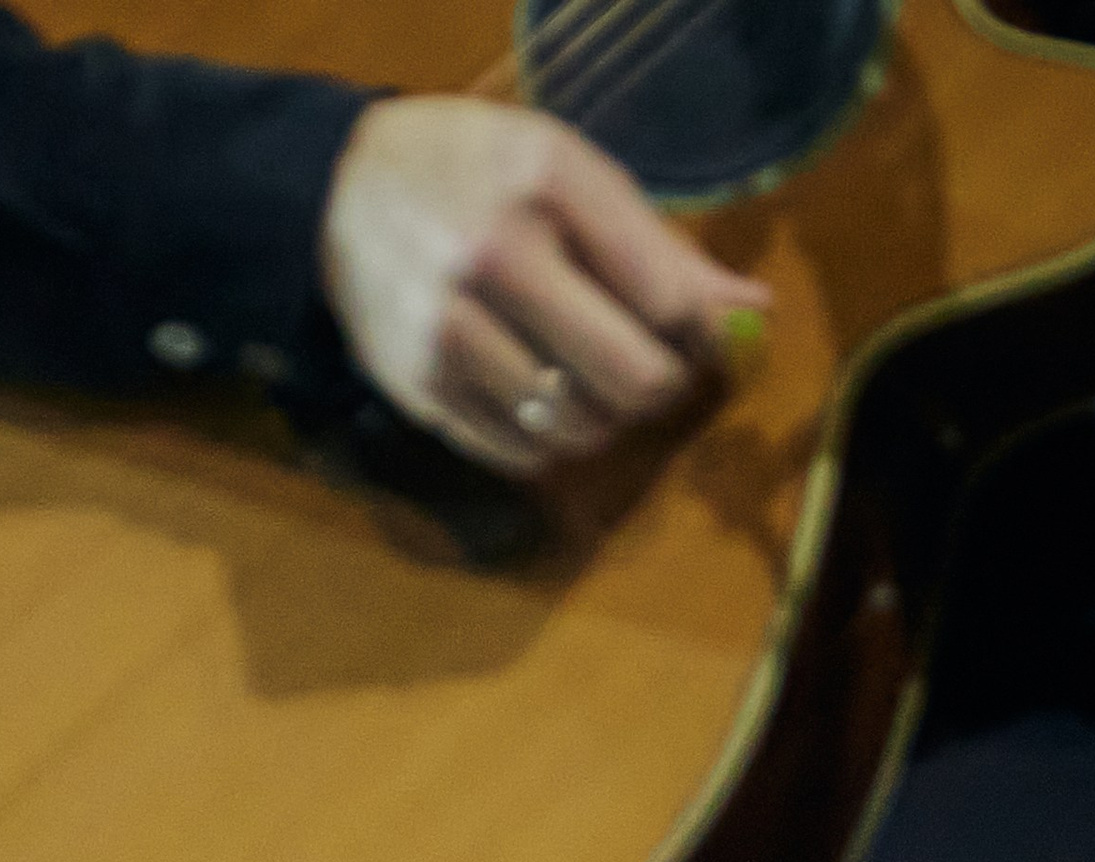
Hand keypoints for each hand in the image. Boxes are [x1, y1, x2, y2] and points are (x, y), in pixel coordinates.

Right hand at [319, 97, 769, 477]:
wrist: (340, 194)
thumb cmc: (478, 175)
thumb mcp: (567, 173)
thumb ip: (658, 246)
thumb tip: (753, 315)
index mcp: (543, 187)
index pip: (664, 296)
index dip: (700, 332)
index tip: (699, 334)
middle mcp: (493, 261)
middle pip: (629, 378)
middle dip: (657, 386)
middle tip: (649, 369)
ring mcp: (449, 335)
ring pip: (576, 427)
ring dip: (602, 419)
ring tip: (587, 380)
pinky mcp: (421, 392)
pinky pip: (520, 455)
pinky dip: (549, 441)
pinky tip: (540, 400)